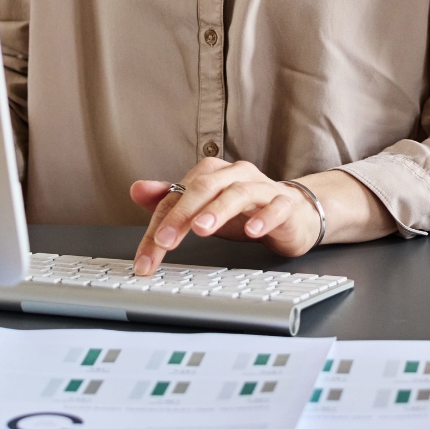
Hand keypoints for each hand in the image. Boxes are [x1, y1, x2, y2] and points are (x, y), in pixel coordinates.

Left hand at [129, 158, 321, 276]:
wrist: (292, 213)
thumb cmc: (243, 210)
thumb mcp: (203, 208)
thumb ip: (170, 200)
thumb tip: (136, 189)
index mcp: (212, 172)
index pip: (179, 195)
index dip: (160, 224)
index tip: (146, 256)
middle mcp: (235, 174)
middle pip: (205, 188)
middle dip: (182, 214)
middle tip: (165, 241)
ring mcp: (262, 187)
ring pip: (238, 193)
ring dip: (218, 210)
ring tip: (201, 229)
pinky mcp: (285, 204)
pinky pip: (275, 207)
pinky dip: (263, 217)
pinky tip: (252, 231)